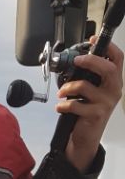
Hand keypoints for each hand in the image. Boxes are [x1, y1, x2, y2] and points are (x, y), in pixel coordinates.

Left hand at [56, 38, 123, 172]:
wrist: (86, 137)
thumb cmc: (87, 112)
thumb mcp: (93, 92)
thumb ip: (90, 77)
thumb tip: (76, 60)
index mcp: (113, 82)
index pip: (118, 60)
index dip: (108, 48)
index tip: (92, 41)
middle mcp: (113, 91)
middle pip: (109, 69)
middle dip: (91, 61)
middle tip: (77, 60)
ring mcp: (106, 103)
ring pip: (85, 86)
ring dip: (68, 87)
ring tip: (62, 93)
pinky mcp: (95, 115)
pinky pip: (75, 104)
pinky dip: (63, 104)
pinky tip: (61, 107)